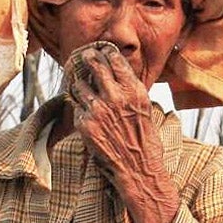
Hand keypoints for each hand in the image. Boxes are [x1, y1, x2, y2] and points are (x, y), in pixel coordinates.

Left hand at [65, 43, 179, 222]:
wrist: (139, 171)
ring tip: (82, 87)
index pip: (115, 59)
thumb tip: (117, 77)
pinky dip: (80, 109)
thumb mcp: (145, 110)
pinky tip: (86, 116)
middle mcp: (116, 96)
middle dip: (88, 58)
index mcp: (134, 90)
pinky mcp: (85, 124)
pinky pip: (76, 108)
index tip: (100, 51)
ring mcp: (98, 109)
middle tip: (83, 56)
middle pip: (94, 64)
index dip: (105, 53)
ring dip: (80, 85)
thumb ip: (130, 92)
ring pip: (79, 84)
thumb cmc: (145, 143)